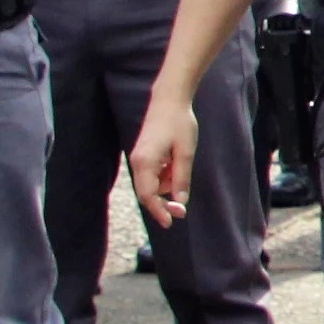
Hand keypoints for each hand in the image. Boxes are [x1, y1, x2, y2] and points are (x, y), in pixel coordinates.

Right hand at [128, 107, 200, 227]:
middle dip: (164, 203)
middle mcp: (138, 162)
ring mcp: (139, 159)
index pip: (147, 195)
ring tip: (182, 165)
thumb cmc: (179, 123)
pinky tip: (176, 162)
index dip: (158, 210)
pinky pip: (154, 175)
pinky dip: (166, 176)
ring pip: (152, 184)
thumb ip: (181, 177)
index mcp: (145, 162)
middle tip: (182, 211)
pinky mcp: (144, 156)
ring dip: (168, 185)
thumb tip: (180, 201)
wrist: (169, 101)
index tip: (169, 222)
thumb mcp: (186, 152)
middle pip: (147, 193)